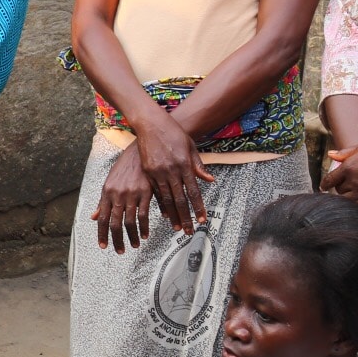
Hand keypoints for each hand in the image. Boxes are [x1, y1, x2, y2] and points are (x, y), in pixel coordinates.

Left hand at [93, 142, 155, 252]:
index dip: (102, 234)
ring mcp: (131, 194)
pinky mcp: (145, 193)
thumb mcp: (109, 182)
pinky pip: (143, 215)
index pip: (102, 218)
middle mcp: (117, 195)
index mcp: (106, 193)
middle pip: (115, 223)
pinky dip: (144, 228)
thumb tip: (94, 217)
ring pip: (129, 222)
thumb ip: (102, 201)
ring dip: (131, 237)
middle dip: (116, 240)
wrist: (138, 152)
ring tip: (134, 245)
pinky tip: (145, 235)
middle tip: (120, 251)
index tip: (103, 245)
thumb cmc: (123, 168)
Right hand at [132, 112, 213, 234]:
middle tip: (189, 231)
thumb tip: (210, 180)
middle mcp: (171, 170)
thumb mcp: (190, 147)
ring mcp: (158, 172)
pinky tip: (165, 214)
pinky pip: (155, 192)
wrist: (151, 124)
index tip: (202, 220)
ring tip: (177, 227)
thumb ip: (198, 165)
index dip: (198, 207)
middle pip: (180, 199)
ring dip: (173, 215)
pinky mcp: (148, 172)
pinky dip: (160, 205)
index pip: (193, 191)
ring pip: (166, 199)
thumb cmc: (174, 133)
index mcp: (184, 164)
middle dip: (185, 217)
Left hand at [322, 137, 357, 208]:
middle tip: (343, 186)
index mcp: (349, 166)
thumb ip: (346, 153)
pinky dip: (357, 205)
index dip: (325, 184)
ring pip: (347, 201)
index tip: (323, 187)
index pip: (330, 180)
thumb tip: (330, 155)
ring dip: (347, 197)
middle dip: (339, 188)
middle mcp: (355, 181)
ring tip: (352, 193)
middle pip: (338, 191)